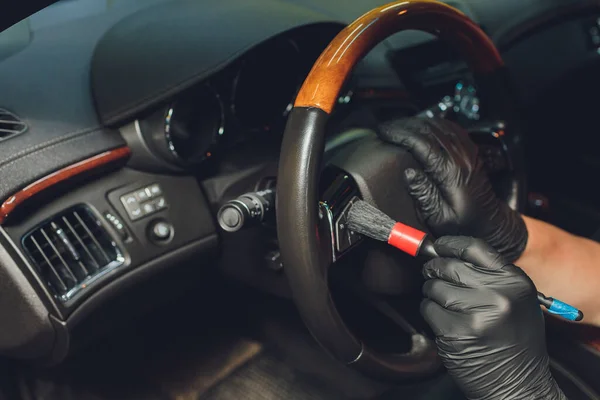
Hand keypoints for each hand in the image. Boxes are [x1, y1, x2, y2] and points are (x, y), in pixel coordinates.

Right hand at [379, 117, 526, 261]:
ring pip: (439, 125)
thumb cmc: (464, 224)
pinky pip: (450, 128)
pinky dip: (432, 124)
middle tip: (385, 129)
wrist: (490, 222)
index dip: (399, 134)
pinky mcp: (470, 151)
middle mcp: (461, 157)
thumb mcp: (439, 218)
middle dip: (403, 125)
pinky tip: (420, 127)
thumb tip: (408, 173)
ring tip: (398, 127)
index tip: (383, 133)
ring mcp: (468, 152)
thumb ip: (423, 195)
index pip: (421, 143)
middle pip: (429, 129)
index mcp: (451, 172)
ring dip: (416, 123)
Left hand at [421, 236, 564, 399]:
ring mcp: (475, 314)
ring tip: (445, 305)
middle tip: (433, 275)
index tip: (439, 246)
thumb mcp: (516, 300)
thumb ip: (489, 276)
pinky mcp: (455, 332)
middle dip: (435, 269)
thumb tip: (449, 254)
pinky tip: (445, 321)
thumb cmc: (515, 341)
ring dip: (432, 294)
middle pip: (449, 265)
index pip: (474, 247)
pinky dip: (430, 313)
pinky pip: (428, 309)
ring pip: (434, 287)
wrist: (520, 383)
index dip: (450, 244)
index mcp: (514, 282)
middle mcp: (497, 295)